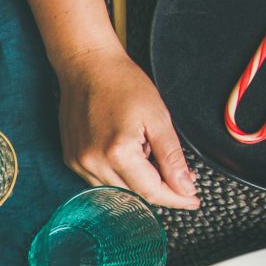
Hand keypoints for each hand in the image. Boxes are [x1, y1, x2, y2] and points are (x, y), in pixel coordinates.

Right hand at [53, 45, 196, 207]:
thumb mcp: (158, 118)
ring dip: (138, 181)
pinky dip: (119, 174)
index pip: (152, 192)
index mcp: (118, 153)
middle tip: (179, 173)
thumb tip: (185, 188)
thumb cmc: (122, 84)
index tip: (193, 200)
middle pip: (135, 195)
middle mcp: (94, 163)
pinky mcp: (71, 160)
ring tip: (146, 150)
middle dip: (161, 188)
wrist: (87, 66)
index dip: (176, 197)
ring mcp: (79, 163)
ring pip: (118, 191)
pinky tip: (125, 151)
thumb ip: (172, 158)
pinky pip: (100, 180)